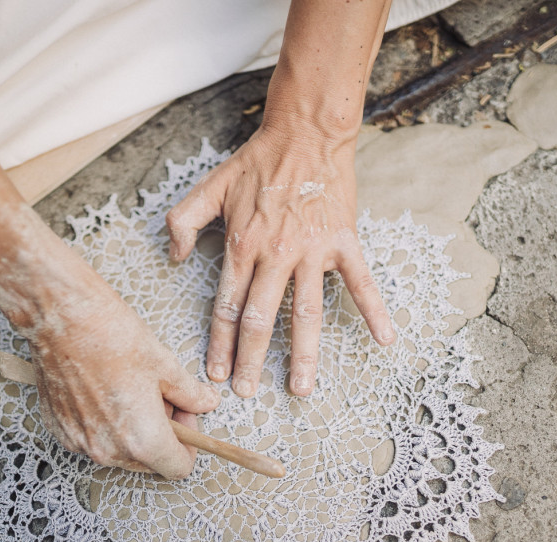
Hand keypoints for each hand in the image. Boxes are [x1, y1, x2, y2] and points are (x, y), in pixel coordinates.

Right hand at [0, 220, 220, 478]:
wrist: (62, 318)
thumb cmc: (112, 337)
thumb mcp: (165, 365)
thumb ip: (190, 393)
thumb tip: (206, 402)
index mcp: (143, 439)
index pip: (178, 467)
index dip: (189, 442)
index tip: (185, 416)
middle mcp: (109, 451)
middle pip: (148, 461)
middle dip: (161, 434)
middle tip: (160, 396)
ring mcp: (80, 442)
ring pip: (119, 451)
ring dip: (131, 430)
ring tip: (129, 390)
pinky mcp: (60, 430)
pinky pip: (92, 438)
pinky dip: (103, 423)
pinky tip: (103, 390)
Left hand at [166, 126, 394, 398]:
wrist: (306, 133)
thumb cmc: (258, 162)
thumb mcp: (209, 186)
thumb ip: (182, 221)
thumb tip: (172, 257)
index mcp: (242, 245)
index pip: (226, 306)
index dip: (220, 343)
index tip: (217, 373)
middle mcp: (275, 255)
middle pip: (261, 319)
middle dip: (252, 360)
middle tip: (248, 393)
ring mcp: (312, 251)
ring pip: (307, 312)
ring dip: (305, 354)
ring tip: (303, 389)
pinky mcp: (343, 242)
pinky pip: (361, 282)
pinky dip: (374, 310)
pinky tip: (384, 340)